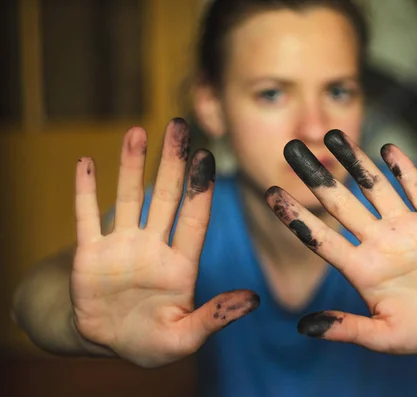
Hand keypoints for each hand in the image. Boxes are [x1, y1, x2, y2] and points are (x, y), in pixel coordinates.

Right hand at [72, 118, 258, 367]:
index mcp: (180, 265)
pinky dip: (84, 192)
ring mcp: (120, 247)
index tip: (207, 157)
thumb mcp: (185, 338)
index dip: (199, 189)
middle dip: (172, 163)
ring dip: (131, 166)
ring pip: (127, 198)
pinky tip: (86, 163)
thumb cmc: (152, 342)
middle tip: (179, 127)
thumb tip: (254, 300)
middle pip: (164, 197)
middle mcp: (152, 247)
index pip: (193, 220)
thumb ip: (215, 316)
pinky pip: (85, 218)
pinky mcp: (89, 255)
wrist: (109, 343)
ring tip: (138, 132)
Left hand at [265, 129, 416, 353]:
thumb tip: (304, 328)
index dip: (297, 217)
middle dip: (316, 176)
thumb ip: (348, 329)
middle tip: (290, 148)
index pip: (322, 239)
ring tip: (332, 135)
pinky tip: (388, 149)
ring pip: (376, 188)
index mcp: (363, 269)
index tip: (272, 195)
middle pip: (340, 203)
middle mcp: (379, 242)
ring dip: (356, 161)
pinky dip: (405, 170)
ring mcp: (407, 227)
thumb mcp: (386, 337)